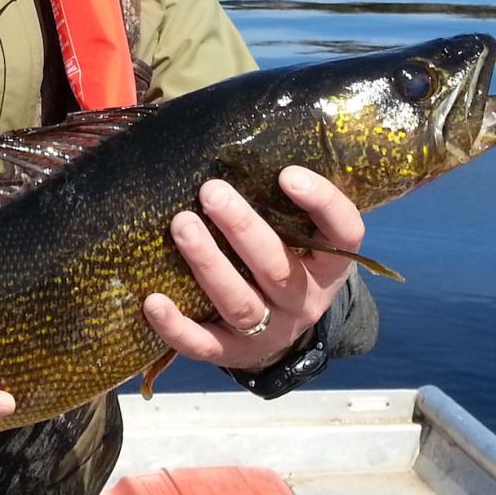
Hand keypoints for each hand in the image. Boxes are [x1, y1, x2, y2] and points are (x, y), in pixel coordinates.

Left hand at [144, 167, 363, 370]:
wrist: (283, 337)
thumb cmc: (286, 262)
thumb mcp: (301, 236)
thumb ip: (283, 202)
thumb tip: (234, 140)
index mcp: (330, 264)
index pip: (343, 232)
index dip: (321, 203)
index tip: (287, 173)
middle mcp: (305, 299)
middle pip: (277, 267)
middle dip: (242, 228)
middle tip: (211, 191)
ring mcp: (270, 331)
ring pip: (240, 303)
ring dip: (208, 264)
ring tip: (181, 225)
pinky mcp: (233, 354)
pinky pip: (205, 345)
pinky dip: (177, 326)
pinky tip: (152, 301)